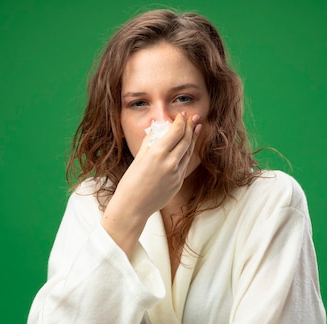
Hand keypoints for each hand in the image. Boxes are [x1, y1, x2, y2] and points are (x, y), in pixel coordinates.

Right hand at [101, 112, 201, 256]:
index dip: (181, 121)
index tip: (182, 114)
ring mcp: (176, 174)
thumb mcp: (138, 158)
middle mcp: (170, 163)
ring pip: (189, 152)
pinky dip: (187, 153)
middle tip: (193, 118)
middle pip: (186, 140)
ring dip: (193, 139)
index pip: (176, 131)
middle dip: (190, 127)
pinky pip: (185, 164)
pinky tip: (187, 147)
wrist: (133, 207)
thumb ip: (150, 142)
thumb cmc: (131, 182)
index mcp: (157, 154)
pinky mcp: (179, 183)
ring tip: (195, 128)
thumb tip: (157, 128)